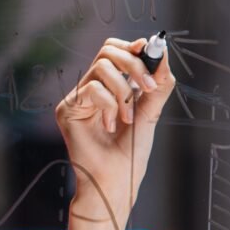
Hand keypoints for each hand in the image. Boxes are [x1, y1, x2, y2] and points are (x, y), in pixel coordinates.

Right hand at [55, 37, 174, 229]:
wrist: (116, 181)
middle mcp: (93, 89)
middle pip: (108, 51)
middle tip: (149, 86)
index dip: (134, 47)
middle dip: (134, 64)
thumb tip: (162, 52)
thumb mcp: (150, 113)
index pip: (117, 51)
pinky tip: (110, 126)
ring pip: (102, 67)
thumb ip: (157, 85)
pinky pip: (92, 88)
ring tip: (128, 118)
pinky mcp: (67, 109)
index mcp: (112, 87)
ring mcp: (78, 98)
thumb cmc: (131, 153)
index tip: (152, 49)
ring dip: (124, 91)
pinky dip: (109, 105)